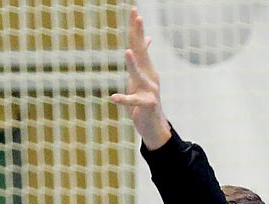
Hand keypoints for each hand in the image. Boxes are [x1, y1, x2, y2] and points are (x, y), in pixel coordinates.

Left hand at [112, 8, 171, 149]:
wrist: (154, 126)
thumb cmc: (145, 99)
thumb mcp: (142, 76)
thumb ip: (142, 58)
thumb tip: (147, 39)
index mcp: (146, 68)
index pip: (140, 44)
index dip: (136, 28)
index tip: (134, 10)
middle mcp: (150, 75)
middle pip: (141, 52)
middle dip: (138, 34)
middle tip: (137, 17)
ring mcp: (149, 90)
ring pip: (139, 75)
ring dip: (133, 64)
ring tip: (127, 52)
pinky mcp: (146, 105)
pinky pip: (133, 101)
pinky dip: (123, 99)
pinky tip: (113, 97)